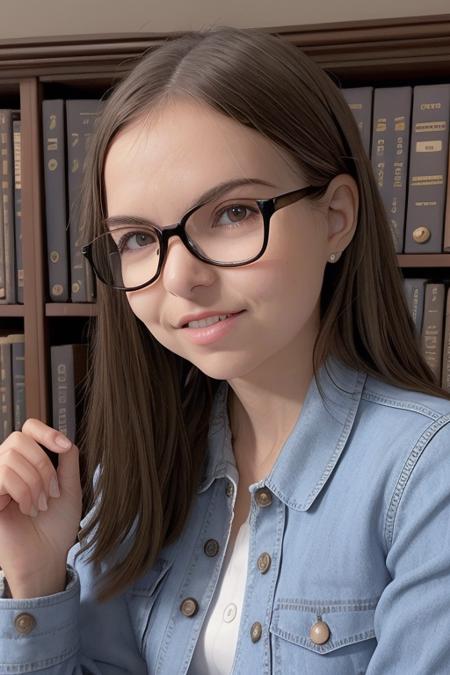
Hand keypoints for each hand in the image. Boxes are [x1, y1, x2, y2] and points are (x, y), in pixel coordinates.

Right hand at [0, 418, 81, 597]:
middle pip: (19, 438)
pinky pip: (2, 474)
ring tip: (40, 505)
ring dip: (34, 481)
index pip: (27, 429)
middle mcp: (7, 468)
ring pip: (11, 456)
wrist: (47, 558)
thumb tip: (64, 437)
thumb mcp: (69, 487)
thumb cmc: (56, 527)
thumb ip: (67, 460)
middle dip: (43, 464)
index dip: (45, 431)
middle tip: (52, 492)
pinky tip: (27, 509)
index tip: (64, 447)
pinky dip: (22, 490)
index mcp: (26, 463)